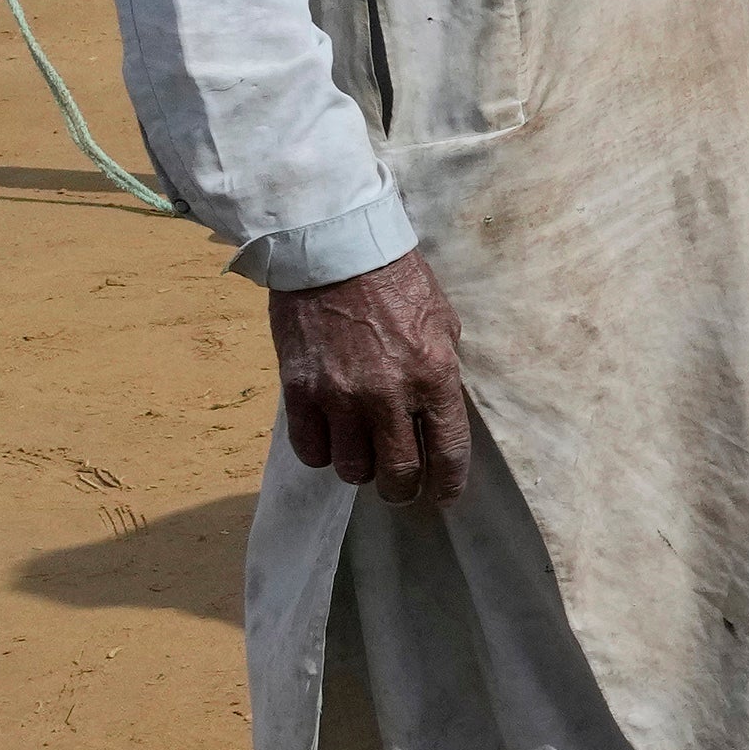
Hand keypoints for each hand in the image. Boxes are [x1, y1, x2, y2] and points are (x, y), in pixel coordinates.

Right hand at [270, 251, 475, 504]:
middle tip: (399, 486)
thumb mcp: (442, 324)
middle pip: (397, 472)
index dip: (448, 483)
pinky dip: (321, 453)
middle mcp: (388, 395)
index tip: (444, 495)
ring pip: (350, 467)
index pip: (448, 451)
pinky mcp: (300, 392)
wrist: (335, 254)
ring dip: (359, 470)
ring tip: (362, 456)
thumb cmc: (398, 283)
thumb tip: (437, 411)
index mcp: (434, 377)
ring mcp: (340, 396)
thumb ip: (441, 372)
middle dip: (401, 488)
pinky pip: (310, 449)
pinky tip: (329, 440)